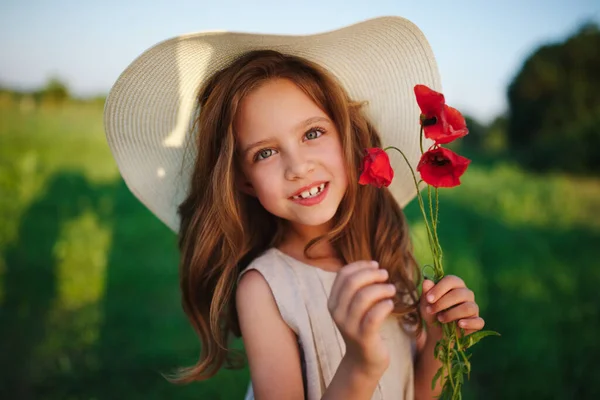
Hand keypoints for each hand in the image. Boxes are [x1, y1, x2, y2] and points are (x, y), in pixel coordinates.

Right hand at [327, 261, 395, 375]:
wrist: (364, 360)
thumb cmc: (363, 327)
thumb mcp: (354, 307)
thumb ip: (357, 288)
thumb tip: (373, 266)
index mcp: (333, 302)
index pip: (342, 275)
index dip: (360, 265)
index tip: (375, 265)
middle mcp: (337, 313)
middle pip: (352, 283)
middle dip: (371, 274)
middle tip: (385, 275)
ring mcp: (349, 326)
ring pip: (363, 297)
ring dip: (381, 288)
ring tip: (392, 289)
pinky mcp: (363, 337)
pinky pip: (374, 316)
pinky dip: (384, 305)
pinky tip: (391, 304)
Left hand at [420, 275, 484, 337]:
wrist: (436, 331)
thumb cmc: (432, 311)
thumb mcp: (426, 303)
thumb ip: (427, 292)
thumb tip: (426, 281)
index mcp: (455, 284)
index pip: (451, 280)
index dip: (439, 289)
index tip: (428, 299)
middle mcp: (467, 294)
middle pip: (459, 294)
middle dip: (442, 303)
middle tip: (430, 310)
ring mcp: (473, 307)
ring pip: (468, 307)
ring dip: (452, 314)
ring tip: (440, 319)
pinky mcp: (477, 322)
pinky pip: (478, 321)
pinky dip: (469, 323)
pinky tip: (459, 325)